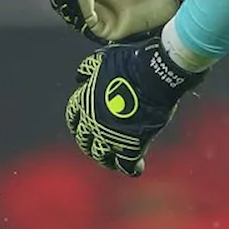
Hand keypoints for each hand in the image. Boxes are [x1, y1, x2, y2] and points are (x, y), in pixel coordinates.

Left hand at [66, 37, 207, 176]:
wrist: (154, 74)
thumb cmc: (130, 63)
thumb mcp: (103, 59)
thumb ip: (88, 68)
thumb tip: (78, 77)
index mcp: (84, 102)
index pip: (73, 117)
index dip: (77, 120)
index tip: (83, 122)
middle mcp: (93, 123)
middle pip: (84, 140)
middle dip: (89, 142)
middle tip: (98, 143)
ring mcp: (111, 137)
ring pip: (102, 155)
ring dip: (106, 158)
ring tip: (114, 158)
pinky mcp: (132, 146)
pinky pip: (127, 166)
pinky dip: (132, 168)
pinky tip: (137, 168)